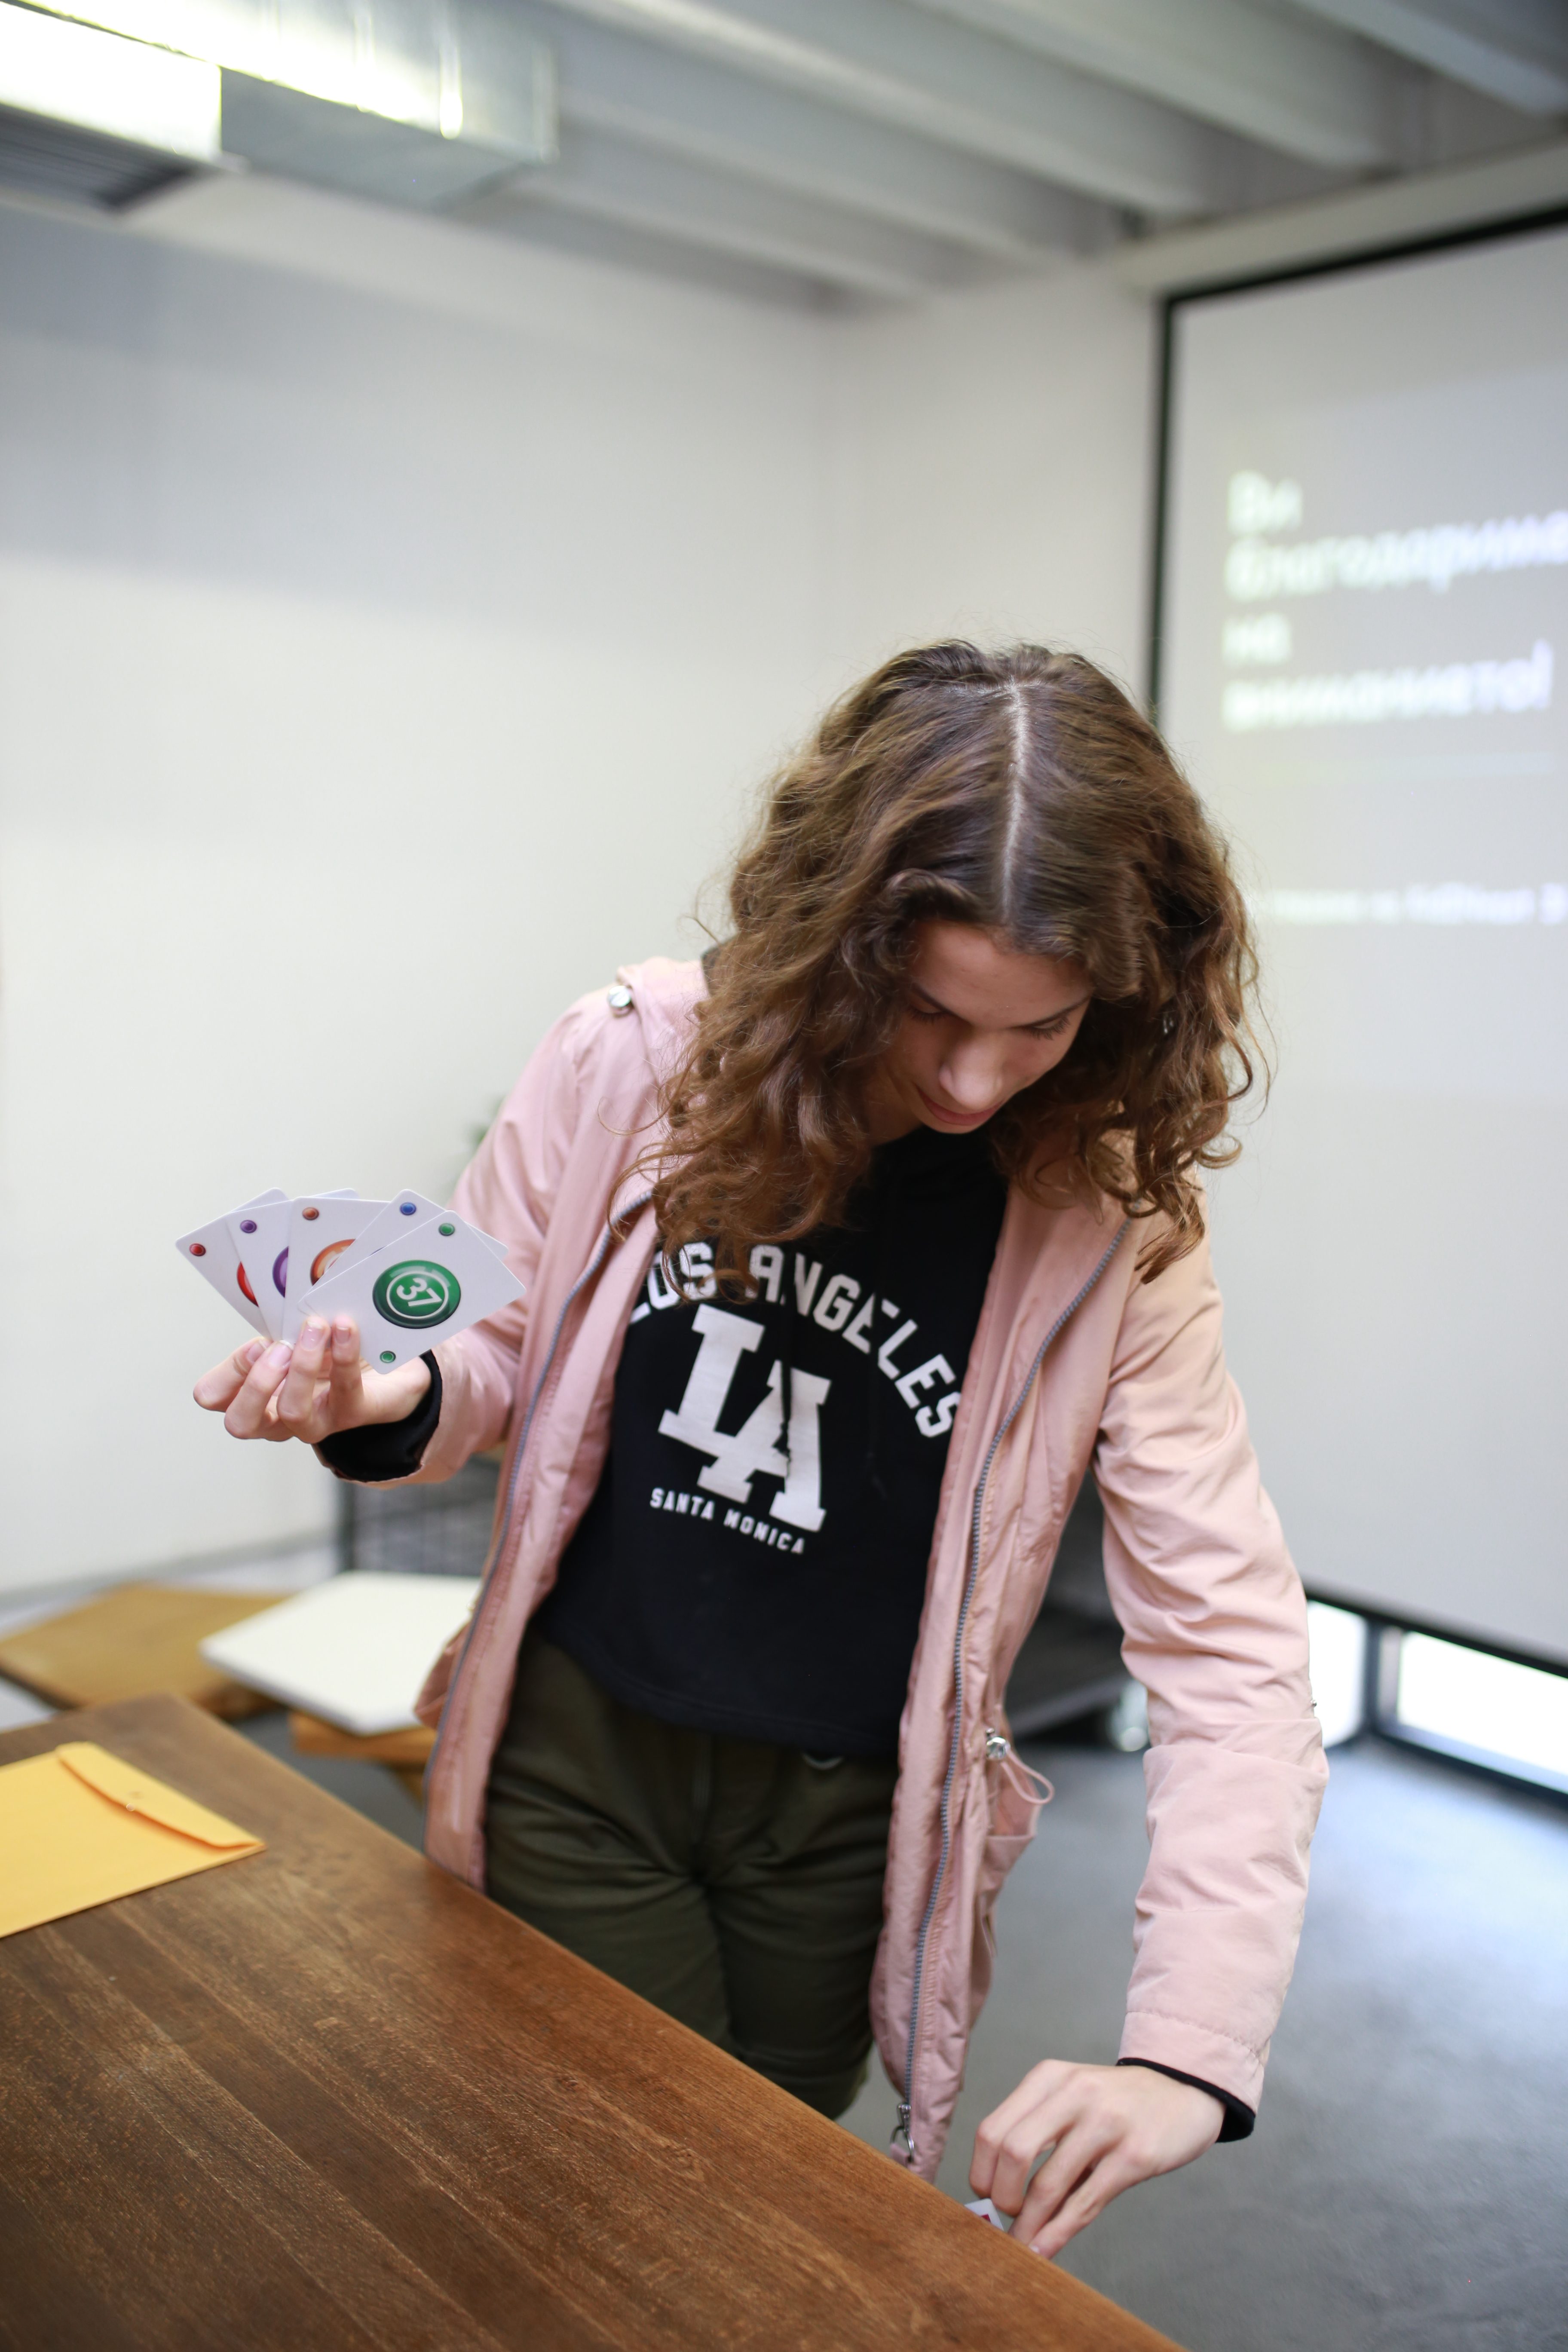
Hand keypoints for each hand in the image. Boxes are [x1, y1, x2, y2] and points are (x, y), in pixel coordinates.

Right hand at [193, 1316, 430, 1444]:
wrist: (389, 1368)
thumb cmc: (331, 1352)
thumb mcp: (295, 1336)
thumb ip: (277, 1326)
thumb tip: (274, 1299)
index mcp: (255, 1394)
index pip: (214, 1396)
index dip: (226, 1373)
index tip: (255, 1344)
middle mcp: (277, 1416)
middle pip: (241, 1422)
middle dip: (256, 1382)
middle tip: (279, 1346)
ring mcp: (315, 1422)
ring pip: (292, 1411)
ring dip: (301, 1366)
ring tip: (315, 1329)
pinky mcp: (353, 1414)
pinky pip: (344, 1389)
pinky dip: (344, 1354)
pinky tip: (346, 1328)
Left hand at [970, 2061, 1222, 2258]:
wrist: (1184, 2092)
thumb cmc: (1117, 2103)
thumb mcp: (1071, 2098)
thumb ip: (1037, 2131)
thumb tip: (995, 2188)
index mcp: (1049, 2077)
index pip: (993, 2129)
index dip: (981, 2171)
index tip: (983, 2196)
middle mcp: (1074, 2093)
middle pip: (1013, 2153)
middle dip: (1001, 2196)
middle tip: (1006, 2216)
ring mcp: (1107, 2124)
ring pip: (1049, 2185)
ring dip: (1028, 2226)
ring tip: (1022, 2244)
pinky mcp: (1135, 2156)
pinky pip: (1086, 2203)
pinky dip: (1058, 2233)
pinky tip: (1045, 2249)